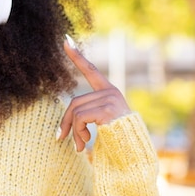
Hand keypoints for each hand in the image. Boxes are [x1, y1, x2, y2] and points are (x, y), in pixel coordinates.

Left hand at [58, 35, 130, 151]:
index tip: (66, 40)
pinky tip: (85, 143)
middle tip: (60, 139)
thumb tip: (60, 131)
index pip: (91, 70)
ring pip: (76, 111)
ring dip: (73, 132)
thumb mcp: (99, 125)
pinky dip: (78, 132)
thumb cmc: (117, 143)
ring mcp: (110, 99)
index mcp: (109, 92)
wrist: (134, 155)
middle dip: (65, 122)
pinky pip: (80, 117)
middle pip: (74, 102)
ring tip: (79, 147)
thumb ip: (85, 117)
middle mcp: (111, 92)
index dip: (77, 56)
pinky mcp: (108, 109)